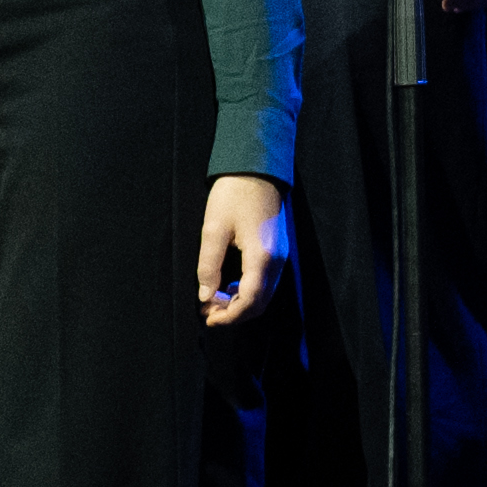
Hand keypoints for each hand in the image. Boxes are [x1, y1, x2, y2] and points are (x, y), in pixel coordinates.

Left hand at [194, 174, 292, 326]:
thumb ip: (209, 266)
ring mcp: (281, 256)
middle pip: (260, 303)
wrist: (256, 169)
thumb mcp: (213, 229)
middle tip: (207, 311)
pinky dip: (247, 291)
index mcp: (262, 257)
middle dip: (234, 313)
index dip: (229, 316)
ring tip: (213, 300)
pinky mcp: (278, 250)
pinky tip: (228, 286)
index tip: (207, 317)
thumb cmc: (233, 195)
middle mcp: (277, 261)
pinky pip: (265, 281)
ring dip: (239, 303)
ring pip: (264, 294)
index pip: (249, 301)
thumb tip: (205, 295)